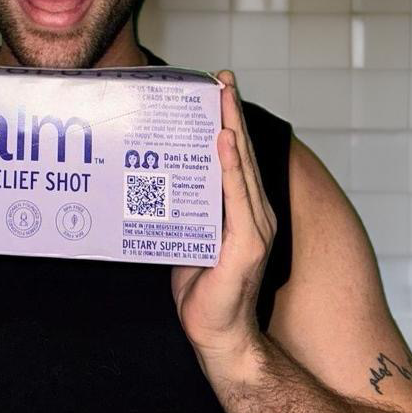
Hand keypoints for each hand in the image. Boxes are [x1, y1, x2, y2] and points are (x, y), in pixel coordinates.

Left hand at [171, 69, 275, 369]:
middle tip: (221, 77)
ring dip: (231, 127)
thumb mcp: (189, 236)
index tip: (218, 86)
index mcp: (242, 208)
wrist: (216, 335)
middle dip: (230, 111)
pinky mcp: (248, 242)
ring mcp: (255, 225)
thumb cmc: (201, 289)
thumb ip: (185, 208)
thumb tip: (156, 179)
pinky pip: (237, 195)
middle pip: (240, 151)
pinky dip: (231, 165)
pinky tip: (224, 141)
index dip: (229, 118)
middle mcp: (254, 211)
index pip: (235, 155)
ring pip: (240, 165)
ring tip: (222, 96)